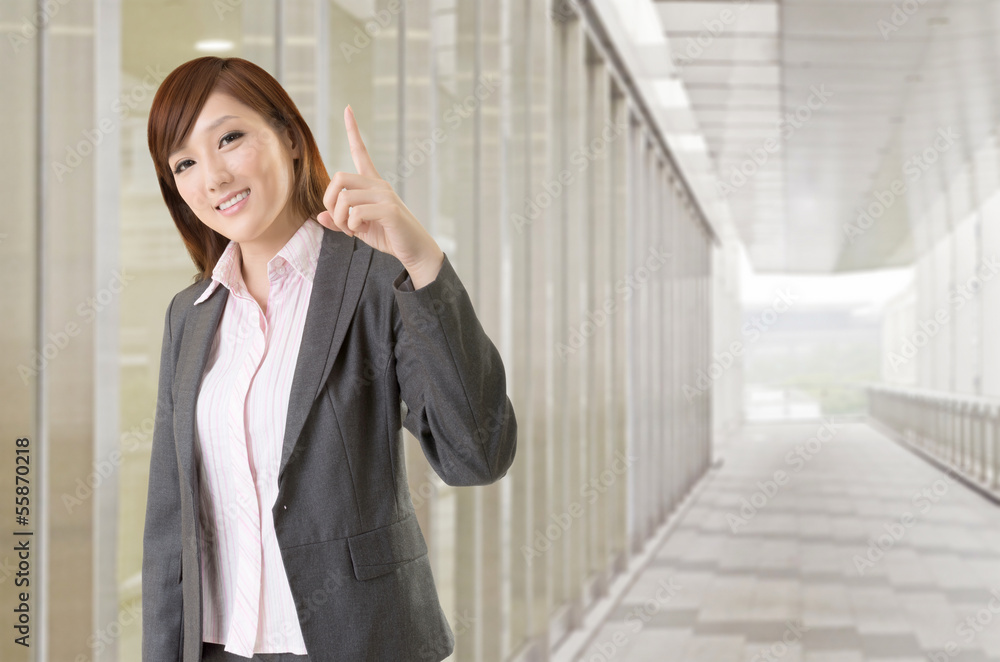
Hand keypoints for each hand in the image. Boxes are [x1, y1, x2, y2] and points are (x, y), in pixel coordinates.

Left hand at [316, 105, 442, 283]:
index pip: (361, 151)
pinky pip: (356, 212)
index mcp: (373, 184)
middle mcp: (379, 185)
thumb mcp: (359, 228)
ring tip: (350, 229)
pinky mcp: (389, 210)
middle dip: (329, 201)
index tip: (348, 108)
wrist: (415, 251)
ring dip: (339, 217)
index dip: (353, 130)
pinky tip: (359, 231)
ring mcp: (385, 196)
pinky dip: (351, 225)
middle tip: (338, 221)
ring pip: (345, 197)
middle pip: (339, 177)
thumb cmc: (389, 237)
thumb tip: (319, 216)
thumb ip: (340, 221)